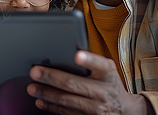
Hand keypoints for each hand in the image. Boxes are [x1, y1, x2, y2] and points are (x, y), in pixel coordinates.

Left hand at [26, 50, 153, 113]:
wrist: (125, 111)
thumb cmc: (110, 85)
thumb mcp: (107, 70)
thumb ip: (92, 61)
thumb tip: (71, 49)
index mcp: (107, 74)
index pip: (99, 64)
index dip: (88, 59)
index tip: (76, 55)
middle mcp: (102, 91)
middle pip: (73, 84)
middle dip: (51, 77)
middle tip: (34, 72)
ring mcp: (95, 109)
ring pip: (66, 100)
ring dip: (46, 94)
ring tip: (32, 88)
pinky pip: (66, 113)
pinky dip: (52, 107)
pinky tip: (41, 101)